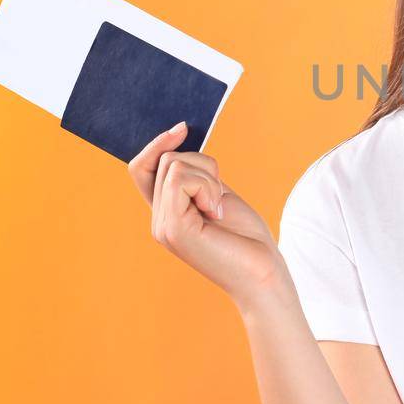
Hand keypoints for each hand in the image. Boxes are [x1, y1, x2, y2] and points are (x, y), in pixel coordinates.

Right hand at [127, 121, 286, 308]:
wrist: (263, 274)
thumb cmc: (246, 239)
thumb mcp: (217, 196)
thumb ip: (197, 176)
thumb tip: (181, 138)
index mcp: (167, 213)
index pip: (141, 168)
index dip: (158, 144)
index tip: (183, 128)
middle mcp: (159, 220)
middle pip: (165, 160)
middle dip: (202, 164)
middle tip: (220, 197)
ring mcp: (163, 225)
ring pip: (174, 165)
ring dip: (208, 177)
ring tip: (219, 209)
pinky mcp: (173, 228)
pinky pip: (181, 179)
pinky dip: (207, 187)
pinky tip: (217, 213)